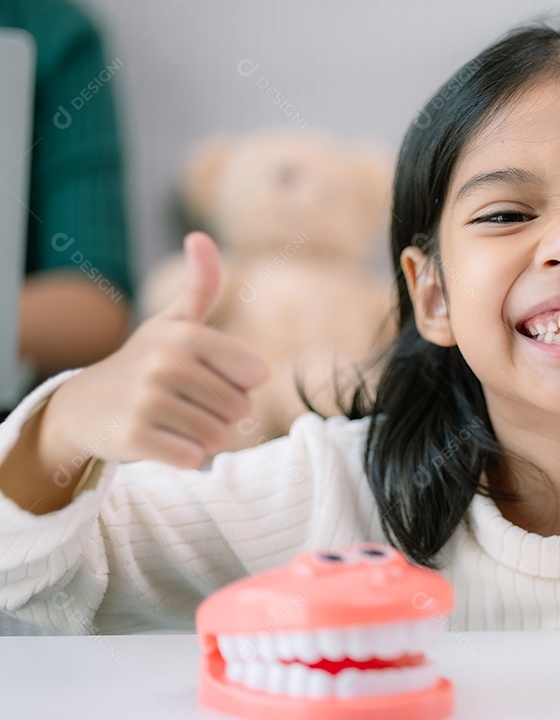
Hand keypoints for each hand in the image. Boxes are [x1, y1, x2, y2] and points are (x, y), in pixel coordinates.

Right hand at [41, 232, 268, 468]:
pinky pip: (192, 458)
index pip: (255, 376)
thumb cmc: (145, 361)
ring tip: (174, 421)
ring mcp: (147, 400)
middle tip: (186, 403)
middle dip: (221, 414)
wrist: (84, 405)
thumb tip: (200, 235)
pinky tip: (161, 441)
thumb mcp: (174, 321)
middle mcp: (166, 364)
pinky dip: (185, 457)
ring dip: (204, 437)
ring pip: (218, 436)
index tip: (208, 378)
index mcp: (187, 335)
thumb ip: (201, 284)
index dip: (239, 385)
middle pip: (239, 409)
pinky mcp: (134, 437)